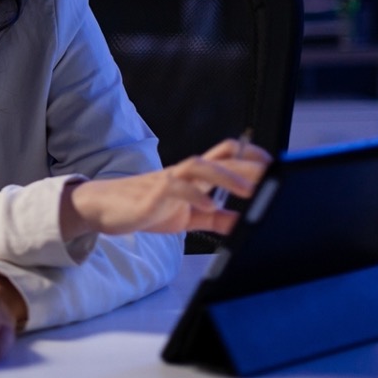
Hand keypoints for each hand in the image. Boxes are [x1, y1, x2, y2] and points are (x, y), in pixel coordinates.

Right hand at [60, 137, 271, 238]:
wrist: (103, 209)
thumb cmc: (145, 209)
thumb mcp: (187, 218)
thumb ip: (216, 220)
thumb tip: (245, 224)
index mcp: (194, 176)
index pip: (226, 154)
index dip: (250, 154)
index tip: (274, 163)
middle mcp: (183, 172)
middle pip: (221, 157)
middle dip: (249, 165)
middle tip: (275, 175)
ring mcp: (167, 180)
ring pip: (200, 166)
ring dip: (227, 176)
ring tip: (250, 190)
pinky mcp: (152, 194)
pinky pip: (176, 188)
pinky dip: (196, 196)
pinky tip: (210, 207)